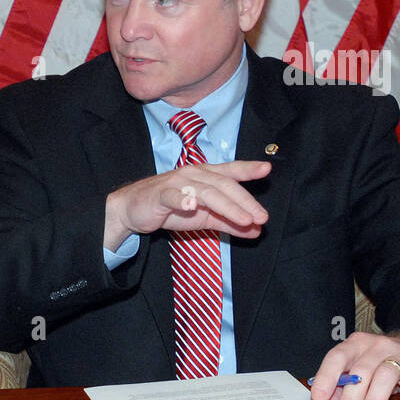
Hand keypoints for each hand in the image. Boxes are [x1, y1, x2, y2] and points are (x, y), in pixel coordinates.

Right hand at [103, 160, 270, 250]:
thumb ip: (229, 223)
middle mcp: (193, 174)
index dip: (247, 169)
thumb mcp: (204, 217)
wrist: (133, 210)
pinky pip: (173, 196)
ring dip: (226, 206)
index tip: (266, 169)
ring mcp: (177, 183)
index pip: (230, 171)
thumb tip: (256, 230)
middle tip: (260, 217)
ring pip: (206, 192)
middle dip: (244, 201)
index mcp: (205, 176)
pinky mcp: (160, 194)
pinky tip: (191, 205)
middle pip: (223, 185)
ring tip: (243, 219)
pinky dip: (182, 200)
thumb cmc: (170, 209)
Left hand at [310, 331, 399, 399]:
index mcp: (356, 345)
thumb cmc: (381, 361)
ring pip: (386, 376)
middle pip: (362, 372)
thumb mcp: (358, 370)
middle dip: (351, 399)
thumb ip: (339, 388)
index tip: (318, 398)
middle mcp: (378, 347)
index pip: (337, 357)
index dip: (326, 377)